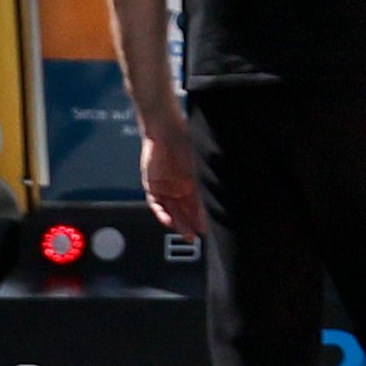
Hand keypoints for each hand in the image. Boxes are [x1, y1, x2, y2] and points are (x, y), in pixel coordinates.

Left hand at [135, 117, 203, 239]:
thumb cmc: (186, 141)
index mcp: (193, 182)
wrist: (165, 130)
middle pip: (185, 211)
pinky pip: (156, 204)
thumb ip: (202, 183)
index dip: (203, 217)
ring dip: (178, 223)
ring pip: (172, 211)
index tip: (208, 227)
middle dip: (191, 225)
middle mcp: (180, 187)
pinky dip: (162, 213)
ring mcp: (165, 187)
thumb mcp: (198, 165)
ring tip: (185, 233)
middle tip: (196, 236)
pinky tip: (169, 220)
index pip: (199, 205)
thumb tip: (214, 196)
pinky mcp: (152, 185)